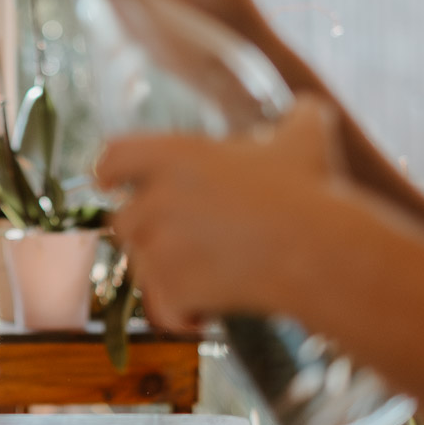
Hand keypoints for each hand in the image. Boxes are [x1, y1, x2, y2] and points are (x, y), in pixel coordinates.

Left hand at [94, 97, 344, 330]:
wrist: (315, 249)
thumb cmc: (309, 190)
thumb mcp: (305, 139)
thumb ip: (299, 116)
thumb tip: (310, 107)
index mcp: (175, 155)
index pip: (114, 156)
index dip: (108, 171)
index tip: (108, 183)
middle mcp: (156, 198)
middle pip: (124, 221)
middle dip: (149, 237)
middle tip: (188, 248)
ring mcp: (159, 246)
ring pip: (142, 269)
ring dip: (167, 279)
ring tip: (208, 283)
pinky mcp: (170, 288)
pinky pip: (162, 309)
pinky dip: (180, 317)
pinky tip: (206, 317)